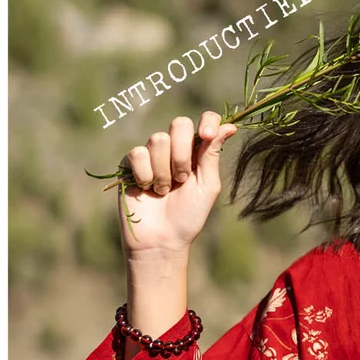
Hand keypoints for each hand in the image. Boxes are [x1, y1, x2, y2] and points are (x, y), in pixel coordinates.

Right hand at [118, 111, 237, 256]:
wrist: (162, 239)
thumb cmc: (189, 216)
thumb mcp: (207, 186)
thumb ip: (213, 154)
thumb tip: (230, 126)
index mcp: (198, 152)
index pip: (205, 120)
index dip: (207, 122)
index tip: (206, 136)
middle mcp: (175, 148)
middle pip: (179, 123)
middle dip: (183, 153)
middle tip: (182, 179)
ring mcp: (151, 153)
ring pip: (158, 139)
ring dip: (164, 171)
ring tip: (164, 191)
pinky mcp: (130, 162)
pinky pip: (138, 154)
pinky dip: (145, 175)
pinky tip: (146, 189)